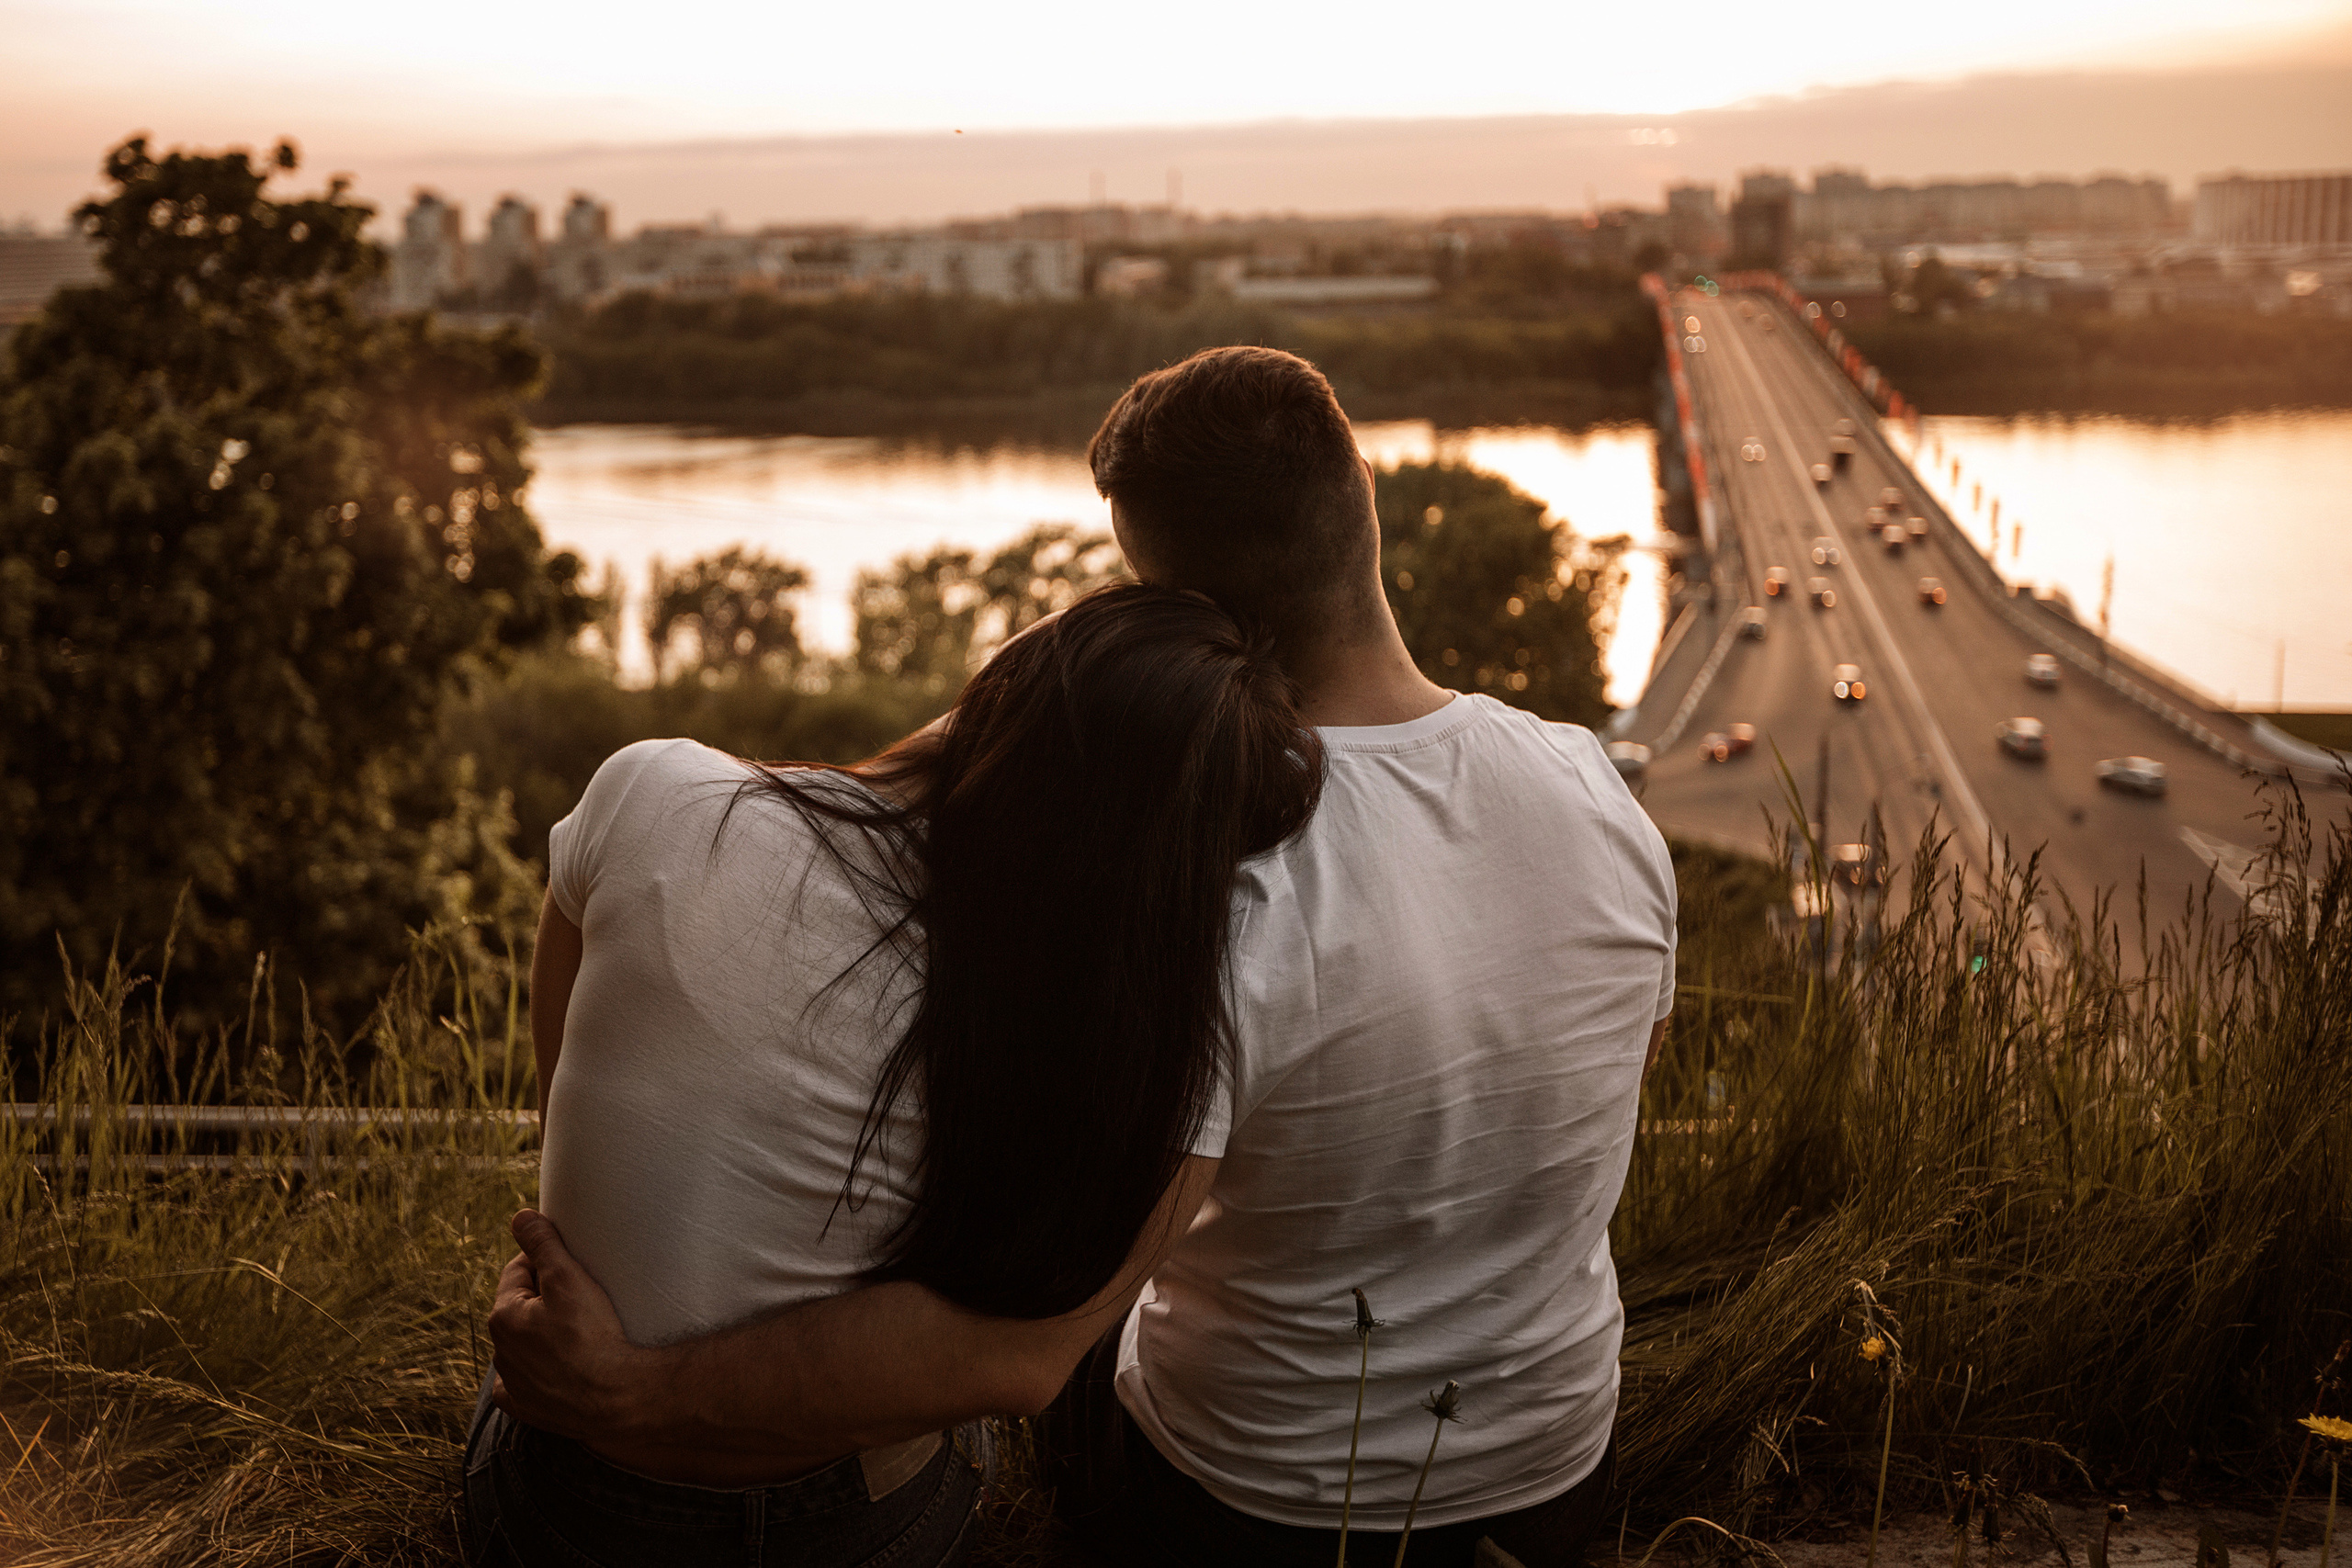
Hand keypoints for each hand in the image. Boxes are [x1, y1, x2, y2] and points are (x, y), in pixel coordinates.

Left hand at [488, 1209, 662, 1440]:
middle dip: (543, 1298)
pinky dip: (538, 1373)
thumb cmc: (593, 1335)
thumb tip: (520, 1217)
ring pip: (524, 1345)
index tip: (572, 1264)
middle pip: (521, 1309)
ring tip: (579, 1332)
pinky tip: (559, 1368)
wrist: (617, 1397)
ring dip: (542, 1334)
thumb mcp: (568, 1277)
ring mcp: (513, 1384)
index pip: (518, 1272)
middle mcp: (500, 1352)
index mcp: (503, 1317)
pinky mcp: (527, 1408)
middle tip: (581, 1296)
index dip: (545, 1261)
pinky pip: (525, 1384)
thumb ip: (542, 1243)